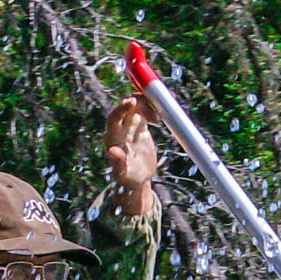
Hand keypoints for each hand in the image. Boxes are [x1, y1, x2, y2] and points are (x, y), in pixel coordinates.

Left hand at [103, 95, 160, 218]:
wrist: (138, 179)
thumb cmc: (128, 178)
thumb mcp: (123, 173)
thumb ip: (118, 163)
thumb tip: (111, 151)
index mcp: (113, 137)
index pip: (114, 117)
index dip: (122, 108)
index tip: (133, 101)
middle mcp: (120, 128)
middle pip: (127, 107)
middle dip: (140, 101)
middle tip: (156, 106)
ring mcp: (131, 125)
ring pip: (139, 105)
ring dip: (150, 103)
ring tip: (162, 115)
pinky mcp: (142, 125)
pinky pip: (148, 110)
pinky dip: (158, 104)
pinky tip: (169, 101)